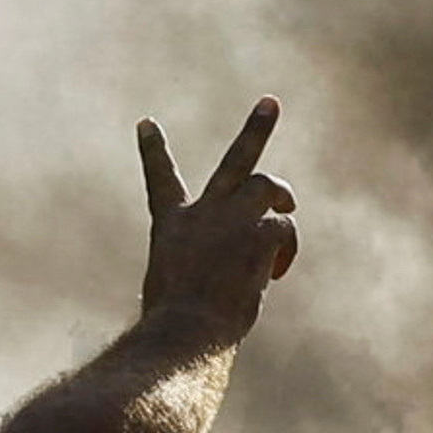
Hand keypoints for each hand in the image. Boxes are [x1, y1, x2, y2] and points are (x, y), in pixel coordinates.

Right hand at [135, 98, 297, 344]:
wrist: (185, 329)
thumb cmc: (171, 323)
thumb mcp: (168, 289)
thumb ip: (191, 270)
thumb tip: (208, 283)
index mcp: (171, 224)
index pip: (160, 179)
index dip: (153, 150)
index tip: (146, 123)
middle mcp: (203, 213)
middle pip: (235, 160)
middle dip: (255, 128)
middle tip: (271, 102)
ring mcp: (233, 221)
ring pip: (267, 186)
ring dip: (281, 196)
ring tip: (286, 208)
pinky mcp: (259, 237)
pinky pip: (283, 230)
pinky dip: (284, 251)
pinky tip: (275, 272)